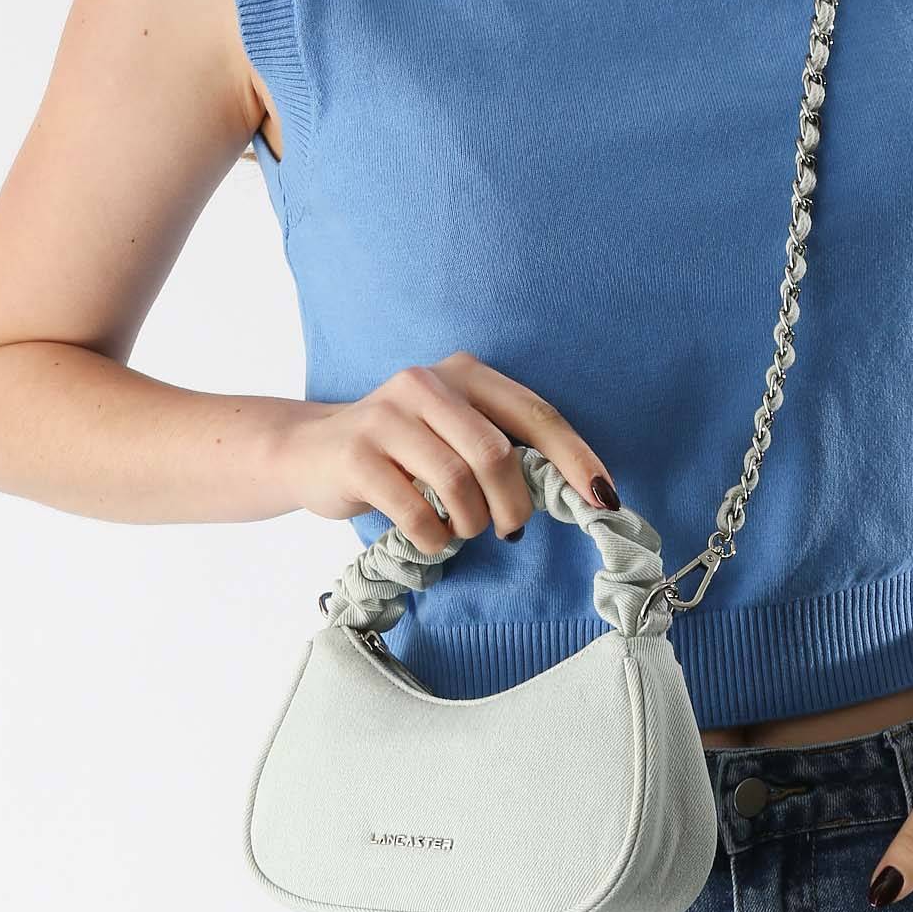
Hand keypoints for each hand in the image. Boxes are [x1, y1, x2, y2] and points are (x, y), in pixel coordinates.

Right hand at [271, 351, 620, 553]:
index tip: (604, 500)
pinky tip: (429, 537)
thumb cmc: (401, 453)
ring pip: (458, 484)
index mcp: (465, 374)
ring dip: (470, 525)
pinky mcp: (357, 454)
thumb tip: (577, 493)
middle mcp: (426, 383)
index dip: (575, 459)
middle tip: (508, 529)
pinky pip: (417, 511)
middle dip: (514, 506)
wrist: (308, 452)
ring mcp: (387, 415)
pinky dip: (433, 537)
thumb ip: (505, 450)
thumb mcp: (454, 435)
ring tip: (460, 531)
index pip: (536, 414)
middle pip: (498, 455)